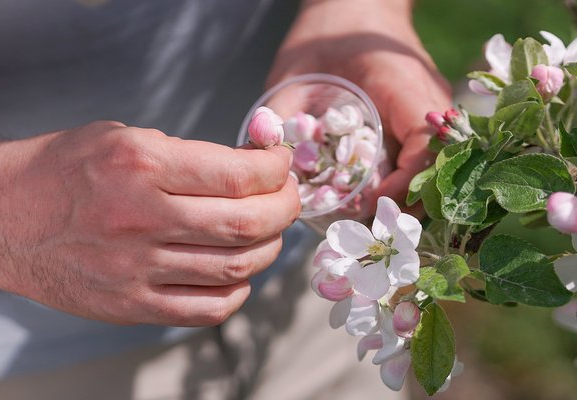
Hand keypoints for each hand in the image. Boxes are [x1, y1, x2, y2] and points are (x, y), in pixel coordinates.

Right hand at [0, 121, 299, 325]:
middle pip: (248, 223)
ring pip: (236, 267)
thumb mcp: (125, 138)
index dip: (276, 169)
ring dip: (269, 247)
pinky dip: (238, 289)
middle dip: (286, 207)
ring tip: (268, 230)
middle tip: (287, 196)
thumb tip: (253, 169)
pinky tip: (237, 270)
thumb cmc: (64, 168)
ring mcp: (135, 270)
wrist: (2, 215)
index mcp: (140, 166)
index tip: (281, 164)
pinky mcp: (130, 306)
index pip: (239, 175)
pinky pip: (207, 309)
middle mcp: (140, 220)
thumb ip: (191, 156)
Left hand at [268, 0, 451, 211]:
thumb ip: (282, 115)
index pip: (423, 146)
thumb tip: (267, 168)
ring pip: (436, 164)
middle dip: (410, 200)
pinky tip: (378, 195)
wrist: (355, 5)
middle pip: (438, 163)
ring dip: (411, 195)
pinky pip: (424, 155)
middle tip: (373, 226)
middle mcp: (426, 98)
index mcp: (401, 84)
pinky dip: (406, 180)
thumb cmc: (326, 33)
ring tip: (375, 217)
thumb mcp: (295, 69)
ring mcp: (429, 107)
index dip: (403, 184)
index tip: (371, 204)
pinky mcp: (420, 115)